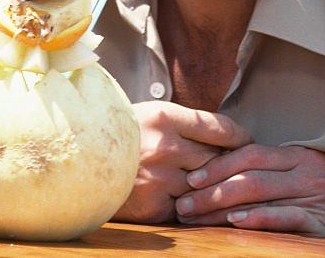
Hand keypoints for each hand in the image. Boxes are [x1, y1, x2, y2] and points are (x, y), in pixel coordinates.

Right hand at [112, 101, 252, 222]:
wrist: (75, 163)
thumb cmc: (114, 136)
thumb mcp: (145, 115)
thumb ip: (181, 123)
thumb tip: (223, 134)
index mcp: (162, 117)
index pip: (220, 127)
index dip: (241, 137)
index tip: (248, 141)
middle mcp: (164, 147)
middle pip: (219, 159)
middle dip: (233, 165)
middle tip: (246, 168)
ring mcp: (160, 179)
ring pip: (208, 186)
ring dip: (217, 189)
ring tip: (229, 188)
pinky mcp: (155, 206)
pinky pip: (189, 209)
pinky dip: (196, 208)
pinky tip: (201, 205)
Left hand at [175, 144, 324, 241]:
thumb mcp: (302, 175)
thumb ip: (269, 172)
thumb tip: (217, 178)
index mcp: (296, 156)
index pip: (247, 154)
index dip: (216, 165)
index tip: (190, 178)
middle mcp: (305, 172)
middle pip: (248, 176)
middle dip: (210, 189)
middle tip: (183, 203)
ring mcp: (316, 197)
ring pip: (260, 196)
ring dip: (223, 206)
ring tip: (198, 215)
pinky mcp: (324, 224)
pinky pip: (285, 218)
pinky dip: (258, 219)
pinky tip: (236, 223)